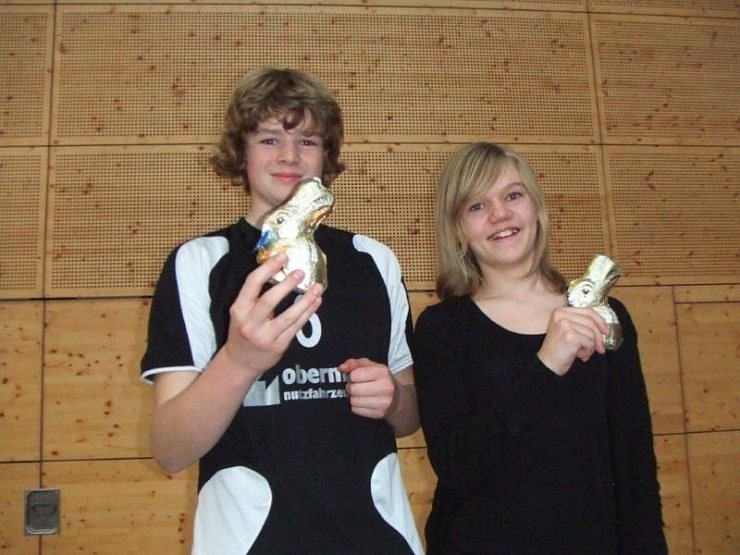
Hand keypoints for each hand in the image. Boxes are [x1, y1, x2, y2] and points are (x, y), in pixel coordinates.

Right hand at [222, 254, 322, 378]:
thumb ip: (255, 296)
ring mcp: (265, 337)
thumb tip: (280, 272)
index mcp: (239, 309)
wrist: (239, 362)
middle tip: (301, 272)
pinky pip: (296, 327)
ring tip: (317, 287)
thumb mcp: (241, 312)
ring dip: (305, 300)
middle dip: (287, 284)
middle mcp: (250, 323)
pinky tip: (315, 302)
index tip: (282, 257)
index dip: (267, 268)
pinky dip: (308, 313)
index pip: (252, 284)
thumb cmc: (242, 331)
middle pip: (269, 300)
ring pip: (288, 316)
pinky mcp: (278, 346)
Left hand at [339, 357, 397, 419]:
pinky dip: (356, 406)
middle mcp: (385, 387)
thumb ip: (353, 363)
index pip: (354, 375)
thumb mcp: (369, 365)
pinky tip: (364, 401)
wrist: (396, 397)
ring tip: (360, 394)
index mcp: (382, 372)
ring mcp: (383, 402)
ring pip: (353, 401)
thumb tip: (342, 368)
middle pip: (353, 389)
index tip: (354, 377)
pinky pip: (356, 410)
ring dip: (353, 397)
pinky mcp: (379, 413)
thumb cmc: (380, 379)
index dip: (351, 376)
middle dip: (351, 388)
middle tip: (355, 386)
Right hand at [537, 306, 607, 375]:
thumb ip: (581, 324)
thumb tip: (603, 328)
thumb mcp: (568, 330)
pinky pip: (590, 342)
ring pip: (592, 334)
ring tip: (581, 352)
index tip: (605, 330)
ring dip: (590, 346)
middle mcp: (562, 316)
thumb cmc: (559, 349)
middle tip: (600, 349)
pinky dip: (587, 351)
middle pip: (591, 322)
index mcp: (560, 312)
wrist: (548, 364)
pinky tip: (578, 355)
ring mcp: (565, 325)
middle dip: (599, 337)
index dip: (599, 320)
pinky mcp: (570, 336)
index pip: (587, 311)